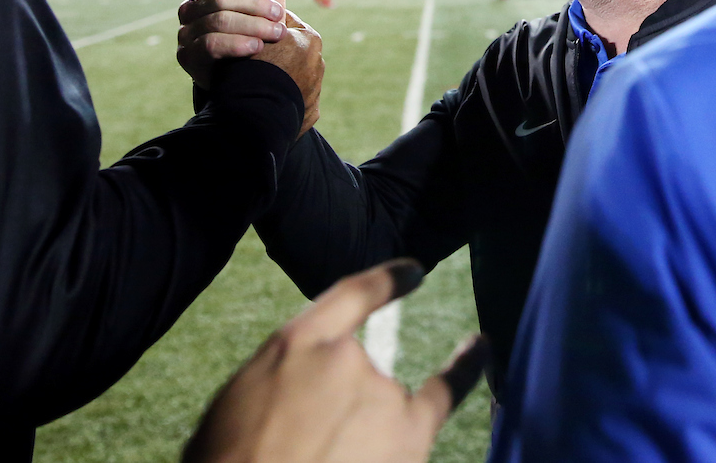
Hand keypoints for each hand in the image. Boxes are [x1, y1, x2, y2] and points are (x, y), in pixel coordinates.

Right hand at [178, 0, 287, 89]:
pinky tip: (257, 47)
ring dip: (253, 26)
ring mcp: (186, 31)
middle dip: (254, 4)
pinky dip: (237, 44)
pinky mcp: (187, 56)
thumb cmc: (257, 27)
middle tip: (279, 15)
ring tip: (277, 34)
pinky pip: (210, 44)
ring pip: (217, 20)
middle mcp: (192, 6)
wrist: (248, 72)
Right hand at [182, 259, 489, 462]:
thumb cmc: (234, 458)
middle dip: (336, 407)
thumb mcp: (242, 402)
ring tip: (324, 455)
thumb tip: (307, 394)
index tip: (414, 271)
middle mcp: (344, 357)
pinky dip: (464, 367)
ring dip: (362, 430)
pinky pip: (444, 392)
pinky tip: (481, 348)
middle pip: (360, 365)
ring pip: (386, 401)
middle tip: (309, 446)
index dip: (385, 283)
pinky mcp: (410, 437)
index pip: (349, 297)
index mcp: (294, 343)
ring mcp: (381, 395)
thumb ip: (283, 381)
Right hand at [254, 9, 322, 137]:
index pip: (285, 22)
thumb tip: (261, 14)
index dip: (265, 26)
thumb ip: (262, 24)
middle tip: (253, 59)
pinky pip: (295, 99)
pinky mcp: (310, 112)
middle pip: (293, 50)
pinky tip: (266, 100)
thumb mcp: (253, 35)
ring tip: (258, 83)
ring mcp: (316, 89)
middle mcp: (318, 62)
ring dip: (281, 77)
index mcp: (309, 38)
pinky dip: (283, 99)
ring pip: (296, 76)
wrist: (255, 113)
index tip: (250, 33)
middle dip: (277, 53)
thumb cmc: (250, 68)